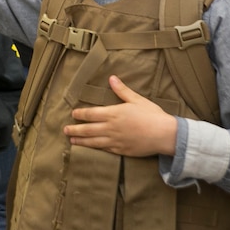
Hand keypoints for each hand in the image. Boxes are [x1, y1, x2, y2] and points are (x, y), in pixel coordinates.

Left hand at [63, 75, 177, 157]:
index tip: (73, 114)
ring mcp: (115, 141)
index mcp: (114, 114)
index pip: (91, 114)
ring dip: (81, 140)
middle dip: (75, 129)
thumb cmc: (152, 115)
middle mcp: (111, 128)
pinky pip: (105, 150)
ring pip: (93, 141)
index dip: (80, 114)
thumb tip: (112, 78)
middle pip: (88, 129)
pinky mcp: (122, 150)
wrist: (165, 135)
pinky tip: (89, 148)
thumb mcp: (137, 99)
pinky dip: (95, 149)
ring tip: (71, 140)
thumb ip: (122, 90)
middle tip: (65, 129)